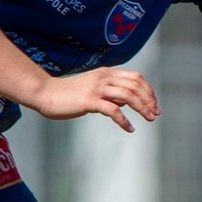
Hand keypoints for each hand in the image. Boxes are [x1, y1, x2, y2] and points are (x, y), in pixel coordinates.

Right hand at [34, 68, 158, 132]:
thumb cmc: (69, 94)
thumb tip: (127, 101)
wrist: (46, 93)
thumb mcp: (94, 88)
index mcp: (107, 73)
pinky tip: (129, 128)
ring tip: (148, 119)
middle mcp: (104, 77)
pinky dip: (124, 120)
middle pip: (136, 86)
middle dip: (149, 100)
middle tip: (155, 114)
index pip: (136, 77)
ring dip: (142, 108)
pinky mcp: (89, 101)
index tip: (154, 103)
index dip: (148, 90)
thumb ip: (111, 92)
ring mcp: (97, 88)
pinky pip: (113, 110)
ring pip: (128, 96)